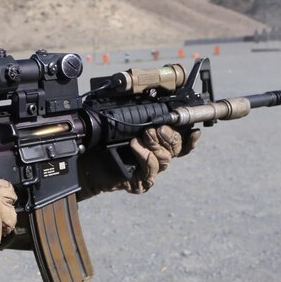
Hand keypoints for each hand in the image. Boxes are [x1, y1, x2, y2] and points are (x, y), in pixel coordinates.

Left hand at [78, 126, 199, 197]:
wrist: (86, 162)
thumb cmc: (104, 142)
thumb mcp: (125, 124)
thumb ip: (142, 115)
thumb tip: (155, 100)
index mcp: (159, 143)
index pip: (182, 143)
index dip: (191, 138)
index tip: (194, 130)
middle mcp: (157, 157)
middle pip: (177, 148)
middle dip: (170, 136)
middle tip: (157, 128)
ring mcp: (150, 171)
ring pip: (165, 158)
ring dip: (156, 144)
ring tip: (143, 134)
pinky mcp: (141, 181)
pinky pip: (150, 169)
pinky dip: (144, 155)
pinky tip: (135, 145)